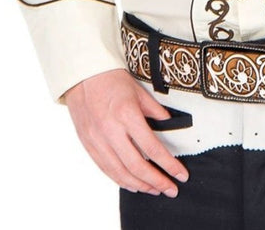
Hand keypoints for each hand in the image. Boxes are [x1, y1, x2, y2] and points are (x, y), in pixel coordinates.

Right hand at [63, 68, 189, 195]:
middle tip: (171, 190)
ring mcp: (97, 140)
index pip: (152, 148)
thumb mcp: (139, 92)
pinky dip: (121, 180)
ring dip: (140, 185)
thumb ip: (155, 111)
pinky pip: (105, 169)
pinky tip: (133, 184)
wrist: (83, 75)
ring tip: (155, 190)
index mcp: (127, 115)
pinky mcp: (88, 144)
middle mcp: (111, 131)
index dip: (169, 165)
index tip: (181, 175)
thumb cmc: (113, 80)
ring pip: (120, 172)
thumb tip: (169, 124)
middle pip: (137, 166)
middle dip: (157, 181)